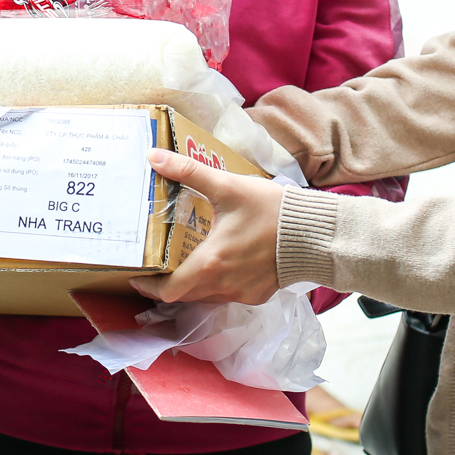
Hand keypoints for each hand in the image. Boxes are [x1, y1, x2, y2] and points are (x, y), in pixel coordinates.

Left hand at [128, 148, 286, 305]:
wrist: (315, 233)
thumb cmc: (271, 211)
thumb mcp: (228, 187)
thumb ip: (188, 172)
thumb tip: (154, 156)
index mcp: (211, 263)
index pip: (170, 291)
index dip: (150, 287)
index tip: (139, 277)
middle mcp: (223, 285)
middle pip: (186, 295)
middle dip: (169, 284)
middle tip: (160, 266)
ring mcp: (242, 293)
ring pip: (207, 297)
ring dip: (194, 285)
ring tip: (186, 263)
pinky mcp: (258, 294)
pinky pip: (229, 295)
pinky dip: (218, 285)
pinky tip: (221, 264)